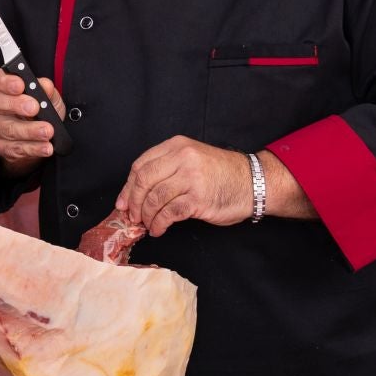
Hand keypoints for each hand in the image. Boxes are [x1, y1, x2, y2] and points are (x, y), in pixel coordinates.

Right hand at [0, 69, 63, 174]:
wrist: (29, 136)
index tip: (21, 85)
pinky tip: (45, 147)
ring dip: (29, 131)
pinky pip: (14, 148)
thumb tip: (46, 86)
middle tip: (35, 108)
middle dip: (16, 105)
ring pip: (7, 129)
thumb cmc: (35, 109)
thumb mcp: (44, 96)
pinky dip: (33, 148)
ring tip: (47, 131)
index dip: (7, 82)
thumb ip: (46, 89)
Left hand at [115, 136, 254, 235]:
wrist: (253, 182)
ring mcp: (191, 177)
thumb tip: (135, 193)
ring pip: (154, 199)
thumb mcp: (192, 159)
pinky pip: (169, 213)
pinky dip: (159, 224)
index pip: (141, 165)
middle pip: (144, 181)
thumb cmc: (221, 174)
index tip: (123, 202)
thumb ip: (167, 169)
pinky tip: (159, 229)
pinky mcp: (198, 198)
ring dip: (146, 216)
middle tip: (132, 216)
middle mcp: (183, 158)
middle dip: (133, 202)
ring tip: (148, 224)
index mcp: (177, 146)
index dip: (128, 187)